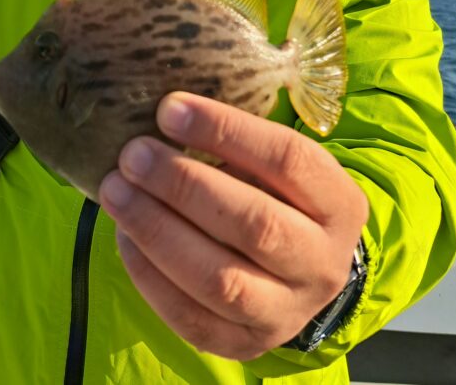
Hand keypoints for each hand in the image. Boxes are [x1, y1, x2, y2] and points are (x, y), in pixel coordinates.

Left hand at [98, 92, 368, 360]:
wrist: (301, 268)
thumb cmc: (276, 194)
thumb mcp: (275, 161)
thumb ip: (235, 139)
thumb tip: (167, 110)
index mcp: (339, 203)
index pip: (287, 159)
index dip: (225, 130)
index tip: (168, 109)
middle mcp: (322, 263)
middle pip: (255, 224)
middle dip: (184, 185)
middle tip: (133, 155)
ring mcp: (288, 312)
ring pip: (221, 280)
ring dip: (158, 231)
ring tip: (116, 191)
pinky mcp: (247, 345)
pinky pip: (192, 319)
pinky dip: (150, 277)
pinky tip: (125, 236)